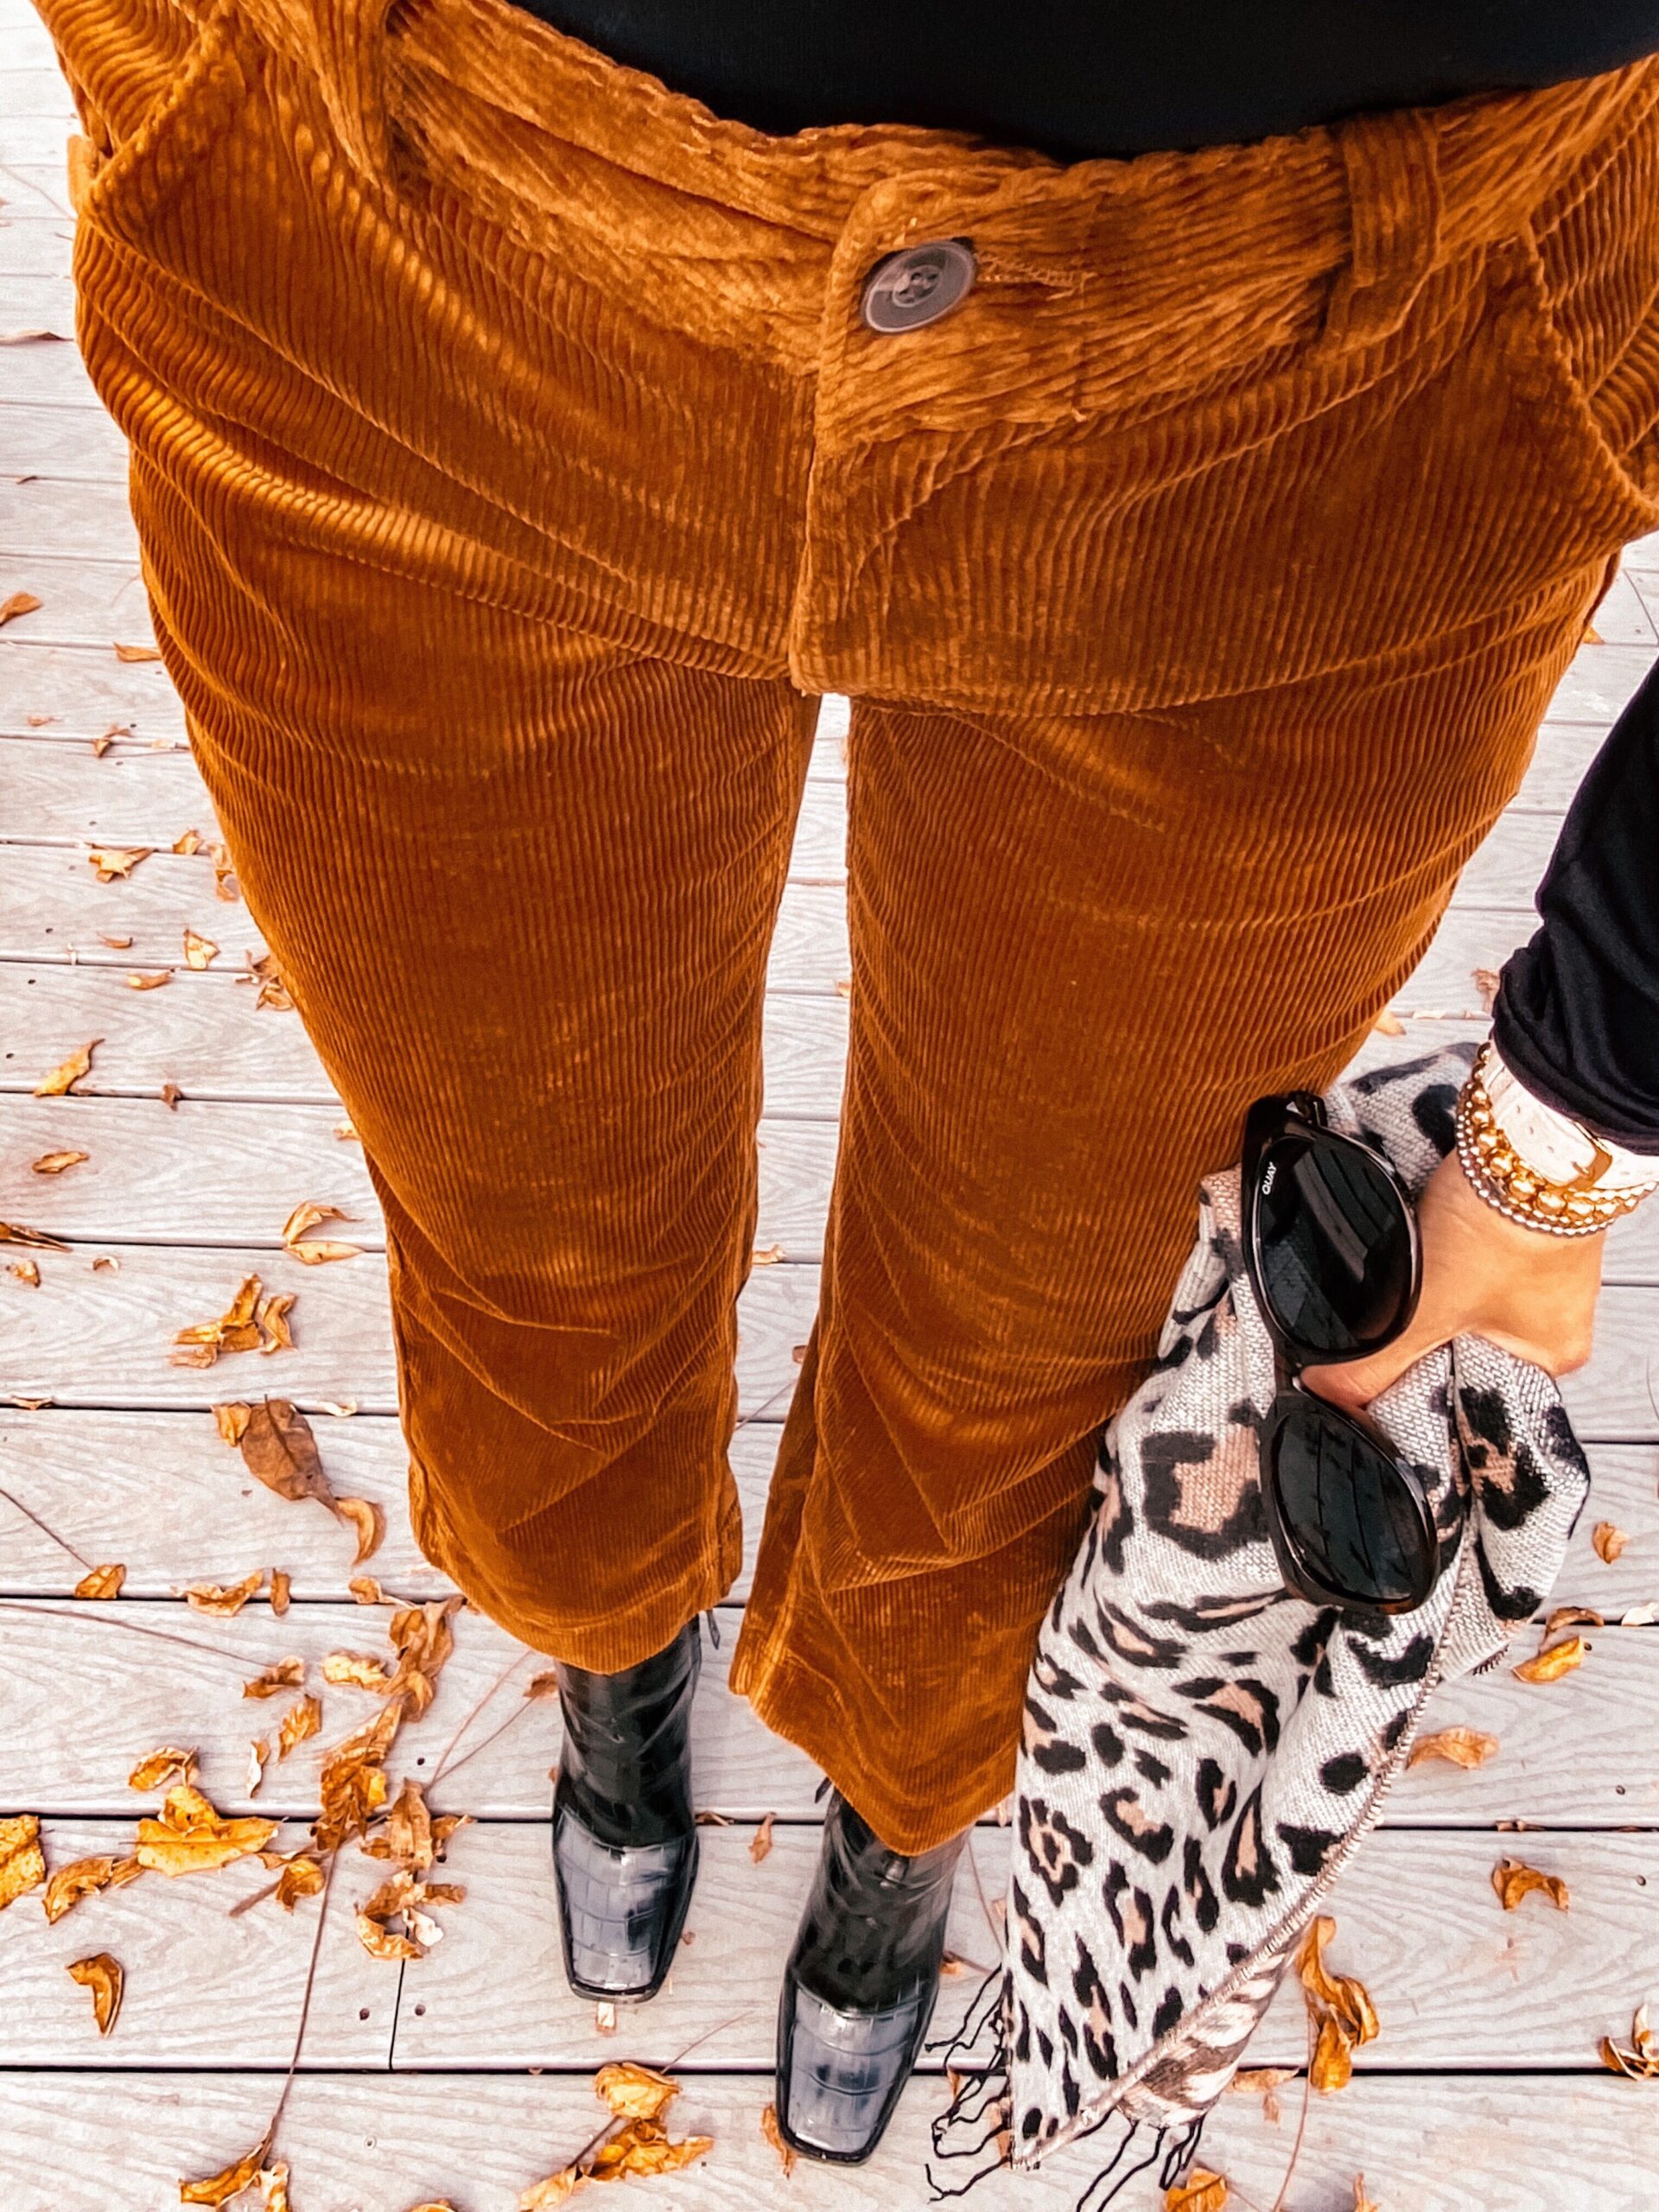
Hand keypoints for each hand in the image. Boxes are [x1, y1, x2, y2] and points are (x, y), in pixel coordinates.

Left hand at [1302, 1148, 1606, 1412]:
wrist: (1521, 1144)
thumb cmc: (1500, 1226)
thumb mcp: (1423, 1310)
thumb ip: (1375, 1360)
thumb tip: (1331, 1391)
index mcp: (1548, 1358)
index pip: (1471, 1398)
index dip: (1419, 1392)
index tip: (1380, 1378)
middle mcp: (1552, 1318)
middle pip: (1464, 1348)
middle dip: (1421, 1338)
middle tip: (1391, 1321)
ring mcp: (1540, 1271)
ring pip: (1463, 1301)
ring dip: (1431, 1294)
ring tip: (1408, 1279)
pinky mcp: (1521, 1230)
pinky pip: (1471, 1260)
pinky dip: (1443, 1258)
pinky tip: (1422, 1248)